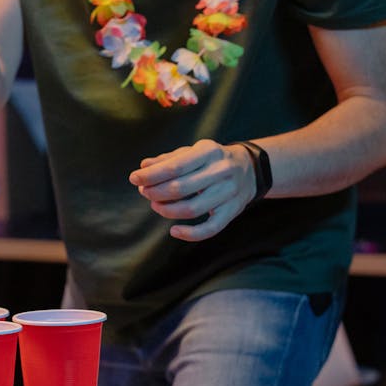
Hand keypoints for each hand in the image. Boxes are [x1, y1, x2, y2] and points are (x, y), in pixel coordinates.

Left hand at [129, 139, 256, 240]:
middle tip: (144, 192)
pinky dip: (190, 234)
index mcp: (209, 151)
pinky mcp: (233, 212)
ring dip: (168, 210)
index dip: (152, 175)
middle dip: (156, 192)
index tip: (134, 178)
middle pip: (181, 188)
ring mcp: (229, 193)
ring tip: (155, 205)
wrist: (250, 169)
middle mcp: (221, 171)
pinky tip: (174, 231)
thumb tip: (143, 166)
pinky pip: (210, 228)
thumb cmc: (212, 159)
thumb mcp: (193, 152)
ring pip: (192, 208)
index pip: (175, 166)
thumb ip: (168, 159)